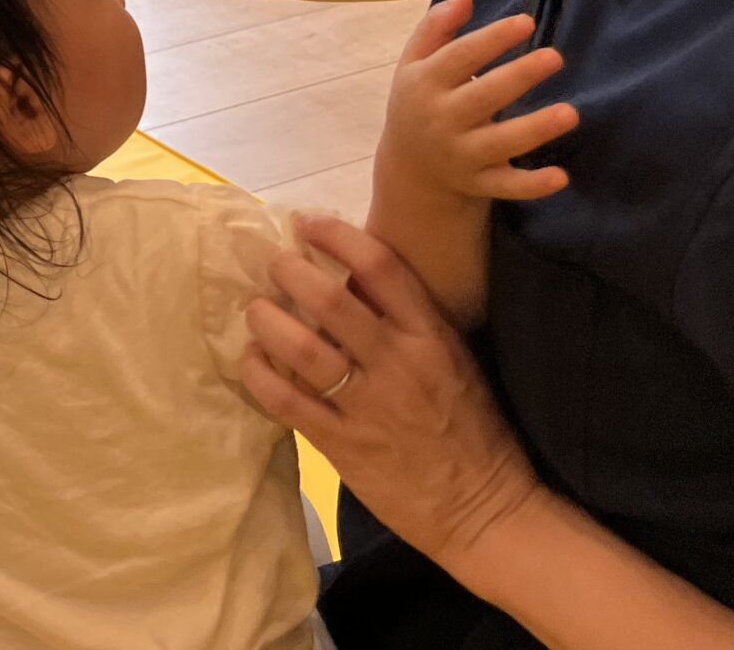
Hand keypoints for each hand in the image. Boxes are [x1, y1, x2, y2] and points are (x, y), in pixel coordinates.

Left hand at [243, 213, 545, 575]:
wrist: (484, 510)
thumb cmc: (473, 430)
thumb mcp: (454, 361)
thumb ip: (410, 323)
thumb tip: (353, 280)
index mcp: (431, 337)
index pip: (381, 267)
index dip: (336, 235)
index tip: (306, 223)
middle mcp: (398, 364)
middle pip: (330, 300)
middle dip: (289, 271)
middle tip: (273, 263)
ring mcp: (368, 406)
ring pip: (300, 347)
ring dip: (267, 319)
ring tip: (256, 308)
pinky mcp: (343, 445)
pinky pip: (286, 400)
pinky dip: (259, 374)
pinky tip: (250, 359)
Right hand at [385, 0, 577, 200]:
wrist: (410, 168)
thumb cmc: (420, 102)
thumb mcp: (414, 63)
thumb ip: (436, 28)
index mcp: (425, 83)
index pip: (460, 57)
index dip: (493, 39)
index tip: (526, 22)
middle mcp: (441, 119)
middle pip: (484, 95)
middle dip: (520, 76)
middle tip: (555, 57)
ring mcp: (460, 154)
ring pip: (501, 142)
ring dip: (535, 129)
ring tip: (571, 113)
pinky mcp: (478, 182)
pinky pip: (506, 186)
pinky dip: (532, 185)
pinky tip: (561, 176)